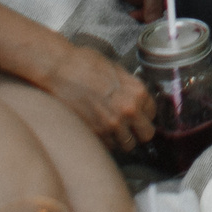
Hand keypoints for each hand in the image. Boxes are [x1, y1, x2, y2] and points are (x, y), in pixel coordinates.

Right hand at [40, 39, 155, 152]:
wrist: (59, 70)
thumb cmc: (84, 64)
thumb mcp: (116, 70)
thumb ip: (130, 87)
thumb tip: (137, 98)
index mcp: (137, 92)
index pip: (153, 114)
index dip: (145, 114)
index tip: (139, 114)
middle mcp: (128, 111)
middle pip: (146, 134)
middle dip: (139, 131)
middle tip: (130, 126)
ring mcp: (110, 124)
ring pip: (127, 145)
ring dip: (122, 138)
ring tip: (113, 128)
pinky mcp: (93, 133)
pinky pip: (108, 146)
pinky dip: (106, 141)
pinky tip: (99, 129)